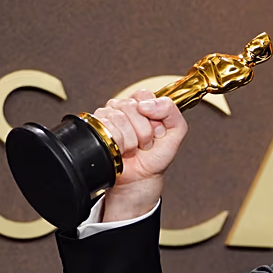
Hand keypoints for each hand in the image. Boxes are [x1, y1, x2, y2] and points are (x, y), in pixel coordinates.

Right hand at [91, 89, 187, 221]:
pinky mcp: (96, 129)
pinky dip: (120, 144)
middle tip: (145, 142)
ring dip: (132, 140)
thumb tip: (148, 103)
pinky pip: (107, 128)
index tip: (156, 130)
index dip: (152, 114)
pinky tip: (123, 150)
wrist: (141, 178)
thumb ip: (171, 110)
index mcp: (142, 105)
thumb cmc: (156, 156)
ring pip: (119, 117)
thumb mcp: (176, 131)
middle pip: (131, 106)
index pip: (143, 94)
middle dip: (144, 130)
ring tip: (134, 148)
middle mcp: (124, 108)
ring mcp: (108, 118)